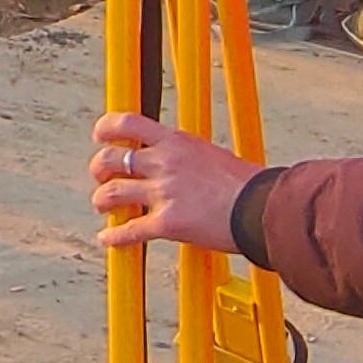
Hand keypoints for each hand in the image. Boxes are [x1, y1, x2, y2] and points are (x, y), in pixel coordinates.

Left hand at [89, 112, 256, 252]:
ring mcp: (164, 193)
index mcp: (177, 142)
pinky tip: (108, 239)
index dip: (106, 128)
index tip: (100, 136)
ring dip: (102, 201)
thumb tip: (182, 164)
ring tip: (103, 206)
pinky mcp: (168, 223)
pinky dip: (114, 236)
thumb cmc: (249, 186)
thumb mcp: (214, 156)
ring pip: (112, 193)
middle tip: (101, 177)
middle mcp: (165, 163)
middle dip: (99, 168)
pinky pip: (129, 230)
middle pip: (111, 159)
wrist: (263, 208)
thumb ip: (189, 158)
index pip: (129, 123)